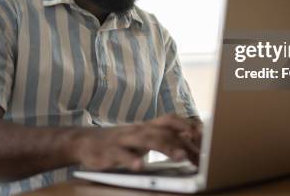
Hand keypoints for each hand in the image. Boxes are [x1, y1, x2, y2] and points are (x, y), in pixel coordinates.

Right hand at [71, 114, 200, 170]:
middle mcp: (138, 130)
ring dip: (164, 147)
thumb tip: (188, 146)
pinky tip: (139, 166)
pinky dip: (130, 159)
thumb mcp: (141, 139)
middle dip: (182, 140)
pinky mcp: (109, 151)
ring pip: (146, 140)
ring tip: (179, 156)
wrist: (85, 142)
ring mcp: (124, 139)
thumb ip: (162, 140)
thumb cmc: (120, 142)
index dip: (187, 127)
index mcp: (147, 127)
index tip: (204, 136)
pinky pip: (121, 155)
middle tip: (198, 152)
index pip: (170, 122)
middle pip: (163, 131)